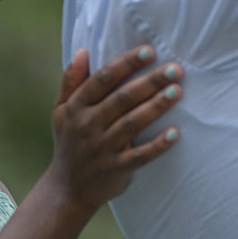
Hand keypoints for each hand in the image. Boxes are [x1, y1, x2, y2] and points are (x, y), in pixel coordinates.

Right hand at [45, 46, 182, 213]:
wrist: (66, 188)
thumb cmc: (69, 141)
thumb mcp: (60, 111)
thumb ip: (71, 81)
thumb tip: (82, 50)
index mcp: (76, 107)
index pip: (102, 79)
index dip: (126, 63)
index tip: (148, 50)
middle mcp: (88, 125)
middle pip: (122, 98)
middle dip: (149, 82)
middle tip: (175, 68)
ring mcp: (102, 148)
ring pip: (132, 123)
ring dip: (156, 107)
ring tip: (177, 91)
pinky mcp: (116, 169)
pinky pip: (139, 156)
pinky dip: (157, 145)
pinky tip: (175, 133)